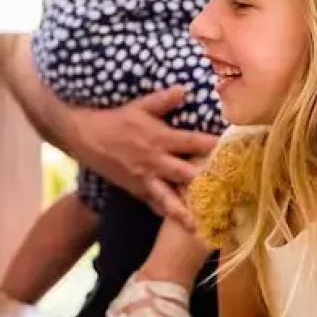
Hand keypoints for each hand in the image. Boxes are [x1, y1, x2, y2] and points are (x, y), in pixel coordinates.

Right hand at [66, 87, 217, 221]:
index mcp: (160, 138)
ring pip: (167, 198)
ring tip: (196, 227)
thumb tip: (184, 89)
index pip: (193, 142)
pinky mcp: (135, 189)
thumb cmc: (114, 120)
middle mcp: (155, 161)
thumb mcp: (138, 106)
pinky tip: (176, 223)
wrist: (85, 137)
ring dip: (182, 212)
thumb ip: (162, 100)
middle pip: (184, 175)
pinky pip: (151, 204)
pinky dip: (163, 213)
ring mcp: (144, 178)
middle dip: (204, 183)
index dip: (213, 145)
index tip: (232, 149)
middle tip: (225, 193)